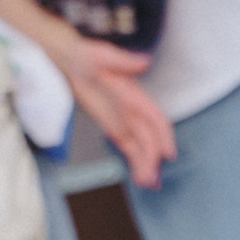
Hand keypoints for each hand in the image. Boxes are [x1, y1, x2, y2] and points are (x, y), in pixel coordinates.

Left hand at [56, 35, 177, 191]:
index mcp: (134, 95)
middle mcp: (134, 111)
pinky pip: (129, 148)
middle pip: (149, 138)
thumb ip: (123, 61)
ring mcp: (126, 121)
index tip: (167, 153)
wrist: (72, 62)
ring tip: (147, 184)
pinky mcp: (115, 128)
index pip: (154, 117)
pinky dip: (135, 163)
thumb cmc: (87, 56)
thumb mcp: (102, 55)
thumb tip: (145, 61)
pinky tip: (139, 179)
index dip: (163, 135)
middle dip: (152, 158)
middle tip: (151, 178)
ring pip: (141, 147)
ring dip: (146, 165)